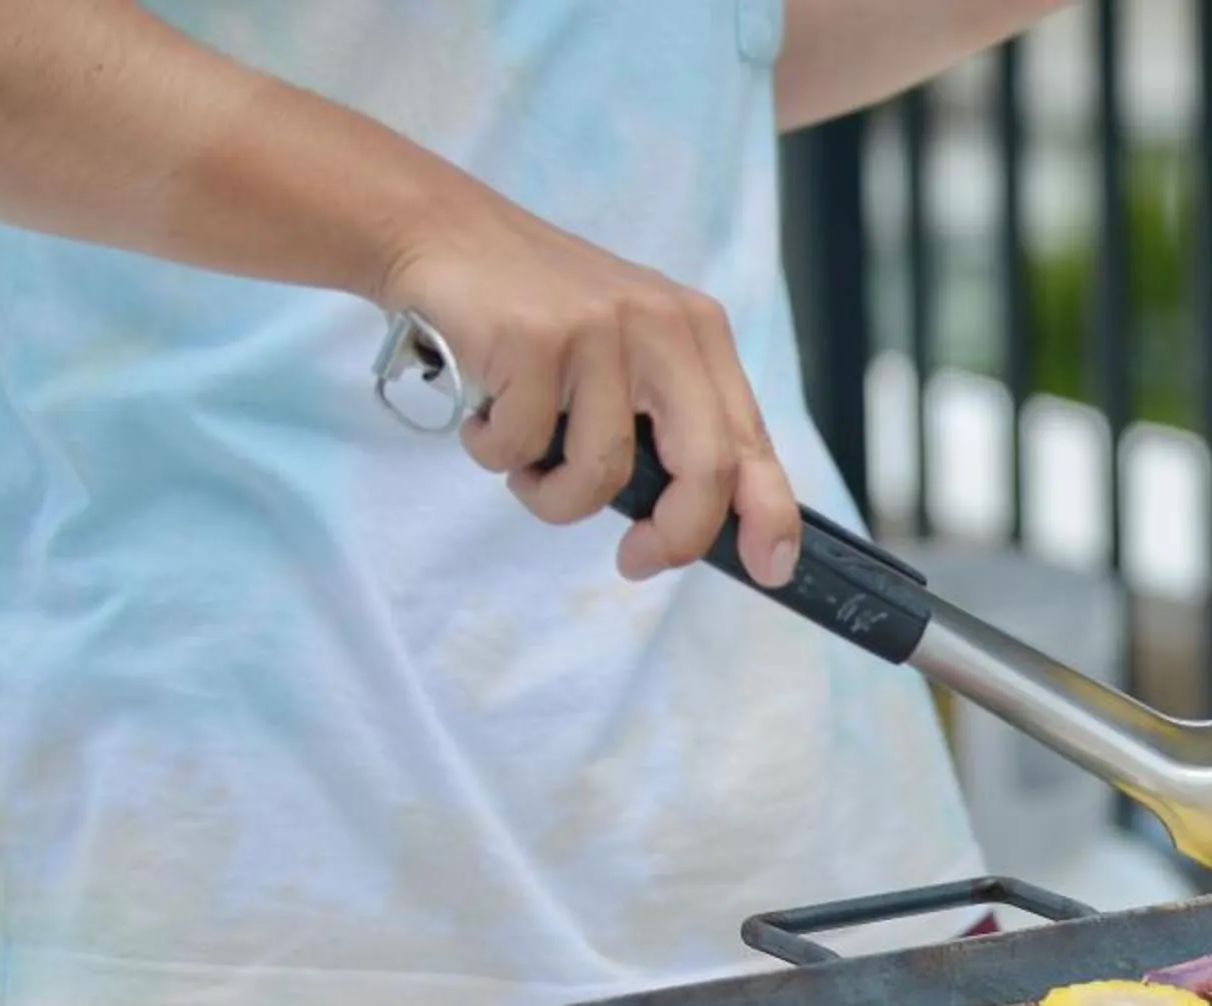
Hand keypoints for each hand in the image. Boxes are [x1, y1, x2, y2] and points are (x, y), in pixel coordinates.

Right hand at [374, 197, 799, 587]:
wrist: (441, 229)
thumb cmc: (535, 312)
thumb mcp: (628, 350)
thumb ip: (670, 420)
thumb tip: (699, 524)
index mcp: (698, 333)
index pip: (752, 440)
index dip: (770, 515)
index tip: (770, 569)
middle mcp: (663, 326)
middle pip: (704, 469)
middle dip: (674, 538)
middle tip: (637, 560)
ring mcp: (601, 328)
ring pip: (601, 474)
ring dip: (553, 497)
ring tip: (527, 466)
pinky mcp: (534, 336)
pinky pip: (522, 447)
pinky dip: (494, 453)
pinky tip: (484, 417)